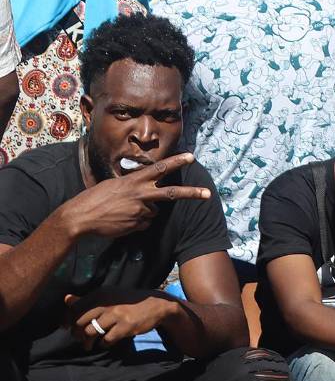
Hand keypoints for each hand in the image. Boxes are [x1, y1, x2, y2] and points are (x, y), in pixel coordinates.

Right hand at [57, 152, 211, 239]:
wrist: (80, 217)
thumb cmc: (95, 198)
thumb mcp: (115, 185)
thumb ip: (134, 186)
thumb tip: (148, 194)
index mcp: (135, 180)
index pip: (160, 168)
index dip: (176, 161)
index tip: (191, 157)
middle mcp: (141, 194)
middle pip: (172, 193)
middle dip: (192, 193)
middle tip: (208, 194)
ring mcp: (140, 210)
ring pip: (154, 211)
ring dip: (144, 211)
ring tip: (123, 211)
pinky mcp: (137, 224)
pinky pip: (144, 223)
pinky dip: (136, 222)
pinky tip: (121, 220)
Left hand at [65, 290, 171, 350]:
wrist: (155, 305)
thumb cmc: (128, 302)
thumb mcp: (109, 296)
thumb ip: (87, 300)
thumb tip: (66, 299)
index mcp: (101, 294)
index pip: (75, 308)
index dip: (68, 320)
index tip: (67, 327)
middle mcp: (107, 303)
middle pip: (80, 321)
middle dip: (77, 333)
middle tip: (80, 338)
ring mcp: (116, 315)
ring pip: (91, 332)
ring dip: (87, 341)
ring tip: (89, 344)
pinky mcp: (125, 326)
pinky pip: (106, 340)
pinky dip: (103, 344)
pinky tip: (106, 342)